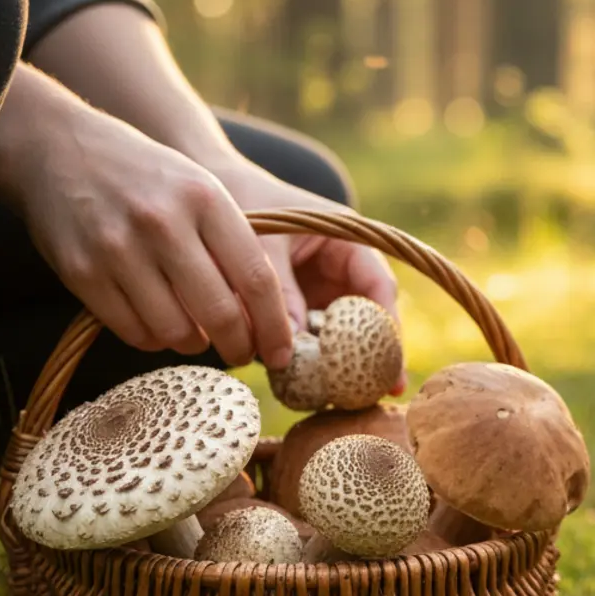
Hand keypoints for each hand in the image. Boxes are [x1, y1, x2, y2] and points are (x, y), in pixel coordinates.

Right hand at [0, 67, 296, 368]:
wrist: (59, 149)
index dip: (273, 325)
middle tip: (242, 355)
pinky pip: (133, 332)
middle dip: (238, 347)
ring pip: (175, 331)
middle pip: (220, 313)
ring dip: (193, 344)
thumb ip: (233, 245)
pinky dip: (154, 339)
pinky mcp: (82, 272)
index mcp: (205, 199)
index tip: (281, 352)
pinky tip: (159, 324)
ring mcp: (119, 249)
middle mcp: (163, 223)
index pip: (256, 278)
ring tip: (196, 334)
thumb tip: (266, 319)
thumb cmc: (148, 178)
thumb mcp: (201, 190)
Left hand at [209, 159, 404, 393]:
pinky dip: (312, 360)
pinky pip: (313, 338)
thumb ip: (277, 289)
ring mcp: (322, 288)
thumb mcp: (259, 243)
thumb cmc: (242, 205)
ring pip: (342, 331)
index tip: (388, 358)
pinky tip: (312, 388)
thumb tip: (293, 344)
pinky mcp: (300, 306)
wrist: (206, 197)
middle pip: (369, 315)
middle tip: (386, 391)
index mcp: (346, 238)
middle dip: (377, 353)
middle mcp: (342, 266)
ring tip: (350, 398)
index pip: (377, 284)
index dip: (387, 323)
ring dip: (343, 362)